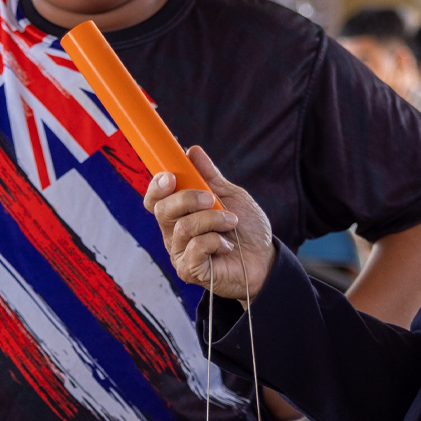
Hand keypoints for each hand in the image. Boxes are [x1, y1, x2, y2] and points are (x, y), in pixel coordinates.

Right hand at [143, 146, 273, 300]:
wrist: (265, 258)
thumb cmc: (246, 229)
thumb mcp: (231, 196)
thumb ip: (210, 176)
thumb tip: (192, 151)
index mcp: (179, 214)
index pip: (154, 199)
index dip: (157, 186)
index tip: (171, 176)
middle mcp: (173, 233)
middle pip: (162, 210)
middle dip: (187, 199)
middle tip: (211, 199)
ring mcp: (179, 253)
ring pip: (183, 227)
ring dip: (213, 219)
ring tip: (231, 222)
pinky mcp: (189, 270)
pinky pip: (195, 247)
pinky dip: (216, 241)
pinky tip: (227, 246)